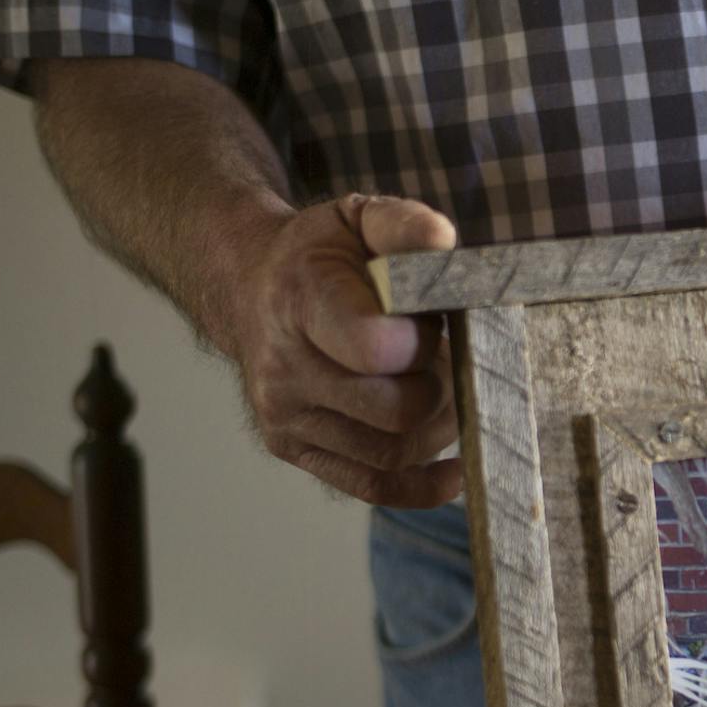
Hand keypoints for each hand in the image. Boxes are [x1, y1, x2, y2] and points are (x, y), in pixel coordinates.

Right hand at [220, 194, 462, 506]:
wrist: (252, 291)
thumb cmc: (321, 257)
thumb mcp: (357, 219)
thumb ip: (402, 226)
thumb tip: (442, 242)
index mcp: (300, 302)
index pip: (375, 348)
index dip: (424, 344)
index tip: (434, 321)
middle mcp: (283, 367)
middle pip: (396, 409)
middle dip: (442, 388)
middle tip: (450, 358)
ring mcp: (285, 415)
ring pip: (391, 451)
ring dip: (439, 428)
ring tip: (444, 389)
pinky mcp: (293, 448)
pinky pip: (370, 485)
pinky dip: (421, 487)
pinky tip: (454, 471)